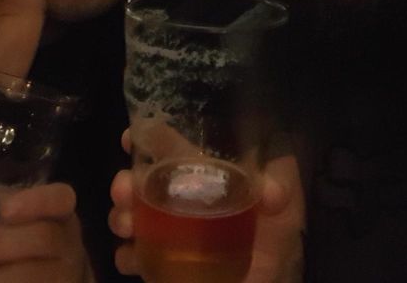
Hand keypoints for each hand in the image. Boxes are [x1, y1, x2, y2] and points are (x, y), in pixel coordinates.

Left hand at [0, 183, 93, 282]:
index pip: (60, 199)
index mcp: (59, 214)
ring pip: (31, 276)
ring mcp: (64, 275)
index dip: (36, 202)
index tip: (5, 210)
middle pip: (41, 239)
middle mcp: (67, 244)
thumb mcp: (15, 218)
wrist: (58, 278)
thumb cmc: (27, 240)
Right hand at [108, 132, 304, 282]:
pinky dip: (126, 255)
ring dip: (120, 216)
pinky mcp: (160, 262)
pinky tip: (132, 257)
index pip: (169, 146)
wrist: (267, 279)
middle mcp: (178, 197)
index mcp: (203, 173)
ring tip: (126, 225)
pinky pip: (132, 256)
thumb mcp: (285, 204)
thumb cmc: (275, 233)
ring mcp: (166, 230)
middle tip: (124, 190)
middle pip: (140, 181)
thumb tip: (272, 193)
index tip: (128, 138)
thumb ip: (281, 188)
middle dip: (125, 182)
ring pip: (129, 215)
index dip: (147, 137)